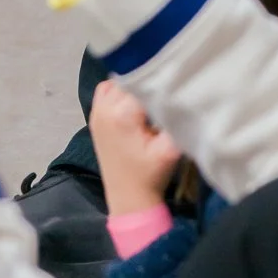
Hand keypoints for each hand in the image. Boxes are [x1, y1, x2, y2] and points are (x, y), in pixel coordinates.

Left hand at [90, 80, 180, 214]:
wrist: (129, 199)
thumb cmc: (151, 175)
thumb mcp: (170, 150)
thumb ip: (176, 119)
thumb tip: (183, 92)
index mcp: (123, 114)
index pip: (144, 79)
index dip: (160, 79)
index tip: (173, 83)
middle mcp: (105, 108)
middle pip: (130, 78)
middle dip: (147, 81)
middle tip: (163, 91)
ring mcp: (97, 112)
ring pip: (117, 81)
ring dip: (133, 84)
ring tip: (149, 97)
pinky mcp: (94, 117)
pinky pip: (105, 89)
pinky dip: (119, 88)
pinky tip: (133, 100)